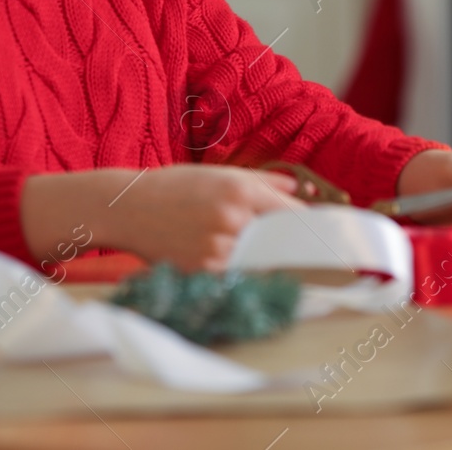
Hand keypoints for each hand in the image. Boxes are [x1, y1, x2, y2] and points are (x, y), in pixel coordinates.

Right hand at [55, 165, 302, 271]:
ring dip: (265, 262)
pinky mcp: (201, 271)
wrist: (128, 207)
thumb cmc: (175, 187)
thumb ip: (263, 182)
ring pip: (259, 262)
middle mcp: (232, 219)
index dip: (309, 225)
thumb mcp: (220, 173)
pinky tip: (236, 268)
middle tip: (306, 255)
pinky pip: (235, 277)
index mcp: (239, 190)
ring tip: (264, 261)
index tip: (323, 236)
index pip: (291, 213)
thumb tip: (299, 189)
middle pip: (280, 242)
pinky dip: (240, 274)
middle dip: (291, 247)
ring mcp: (216, 248)